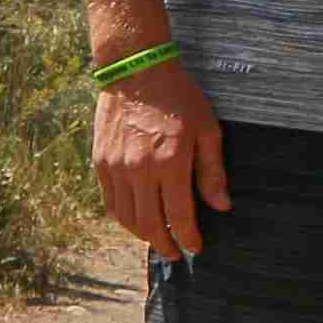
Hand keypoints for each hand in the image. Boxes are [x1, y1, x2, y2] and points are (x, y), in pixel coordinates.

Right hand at [96, 58, 231, 255]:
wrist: (135, 69)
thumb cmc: (177, 96)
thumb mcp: (207, 129)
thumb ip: (212, 171)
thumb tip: (221, 206)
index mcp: (170, 162)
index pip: (179, 216)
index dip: (188, 237)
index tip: (195, 247)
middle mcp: (139, 170)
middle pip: (150, 224)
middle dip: (164, 244)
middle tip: (175, 253)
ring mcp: (116, 167)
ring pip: (127, 218)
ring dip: (143, 235)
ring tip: (157, 239)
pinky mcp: (101, 162)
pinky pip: (110, 202)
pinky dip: (123, 218)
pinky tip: (136, 219)